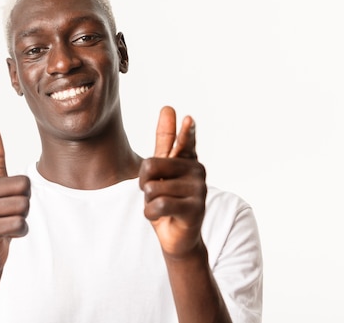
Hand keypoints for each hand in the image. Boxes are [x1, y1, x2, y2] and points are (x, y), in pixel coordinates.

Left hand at [139, 107, 206, 258]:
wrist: (177, 236)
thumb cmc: (167, 199)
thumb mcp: (162, 169)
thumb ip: (165, 141)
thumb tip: (169, 107)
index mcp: (187, 158)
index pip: (185, 141)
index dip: (185, 131)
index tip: (187, 118)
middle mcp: (197, 170)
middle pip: (151, 165)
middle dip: (144, 183)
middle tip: (155, 193)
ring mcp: (199, 190)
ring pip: (153, 188)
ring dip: (149, 201)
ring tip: (163, 206)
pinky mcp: (195, 209)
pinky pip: (159, 205)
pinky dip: (151, 214)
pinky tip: (161, 217)